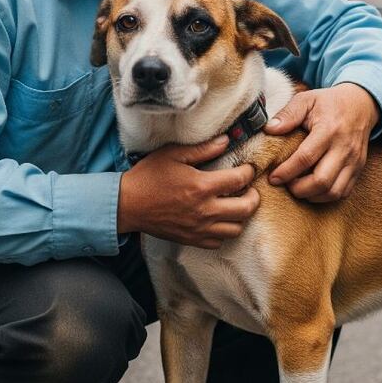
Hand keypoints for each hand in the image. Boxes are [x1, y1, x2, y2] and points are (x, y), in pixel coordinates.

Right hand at [117, 135, 260, 248]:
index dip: (249, 172)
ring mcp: (200, 228)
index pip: (240, 180)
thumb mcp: (173, 155)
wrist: (127, 205)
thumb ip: (202, 149)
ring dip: (241, 216)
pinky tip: (218, 219)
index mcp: (202, 186)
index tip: (247, 168)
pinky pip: (219, 241)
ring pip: (236, 228)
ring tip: (235, 204)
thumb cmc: (149, 177)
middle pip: (246, 208)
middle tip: (249, 189)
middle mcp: (205, 210)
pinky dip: (224, 231)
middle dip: (253, 197)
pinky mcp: (192, 240)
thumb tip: (226, 141)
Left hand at [264, 83, 378, 202]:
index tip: (273, 178)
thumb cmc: (329, 102)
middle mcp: (344, 148)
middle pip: (321, 181)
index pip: (306, 157)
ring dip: (312, 195)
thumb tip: (269, 129)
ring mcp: (354, 161)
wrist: (361, 104)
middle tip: (285, 184)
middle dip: (299, 189)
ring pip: (333, 191)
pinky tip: (312, 189)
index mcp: (329, 130)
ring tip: (297, 187)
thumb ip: (288, 114)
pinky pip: (343, 192)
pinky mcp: (359, 169)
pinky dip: (326, 196)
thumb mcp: (307, 99)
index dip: (287, 171)